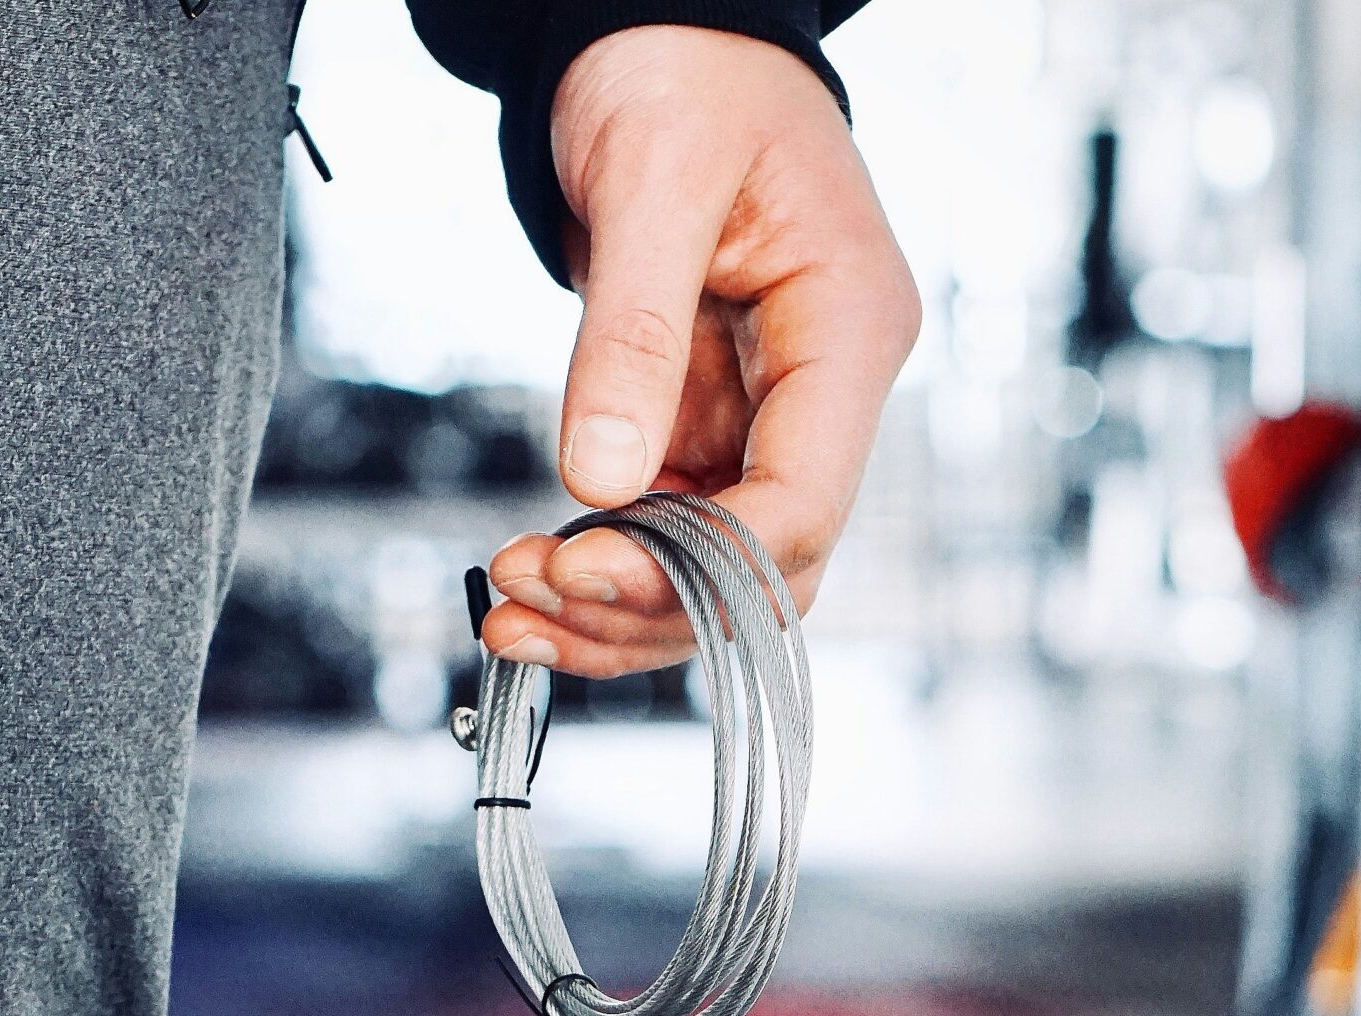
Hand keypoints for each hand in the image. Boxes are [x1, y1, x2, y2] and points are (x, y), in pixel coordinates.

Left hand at [482, 26, 919, 672]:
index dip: (697, 568)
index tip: (581, 567)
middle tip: (526, 596)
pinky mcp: (709, 434)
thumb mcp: (654, 178)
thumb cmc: (682, 72)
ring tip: (510, 610)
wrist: (659, 40)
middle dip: (644, 604)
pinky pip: (667, 541)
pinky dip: (600, 577)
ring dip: (612, 613)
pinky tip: (529, 585)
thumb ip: (630, 335)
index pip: (801, 507)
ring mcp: (768, 423)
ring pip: (714, 579)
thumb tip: (600, 477)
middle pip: (763, 571)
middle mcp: (823, 395)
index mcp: (850, 328)